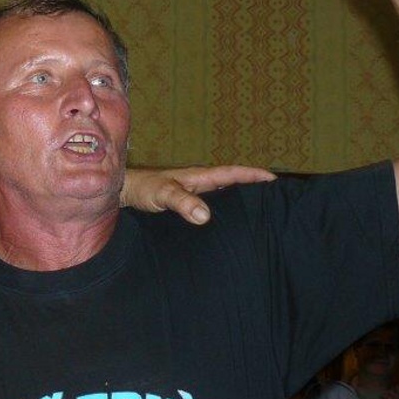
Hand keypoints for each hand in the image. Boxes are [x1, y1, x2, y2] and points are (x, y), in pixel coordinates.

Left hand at [122, 164, 275, 223]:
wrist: (123, 192)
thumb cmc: (142, 189)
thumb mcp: (163, 194)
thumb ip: (182, 202)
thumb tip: (206, 215)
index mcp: (199, 177)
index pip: (233, 173)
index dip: (254, 175)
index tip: (275, 180)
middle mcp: (199, 184)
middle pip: (232, 184)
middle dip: (253, 188)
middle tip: (275, 199)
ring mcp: (193, 194)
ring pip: (222, 196)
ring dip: (238, 201)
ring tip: (258, 214)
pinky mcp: (185, 206)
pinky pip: (210, 207)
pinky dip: (222, 212)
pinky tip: (226, 225)